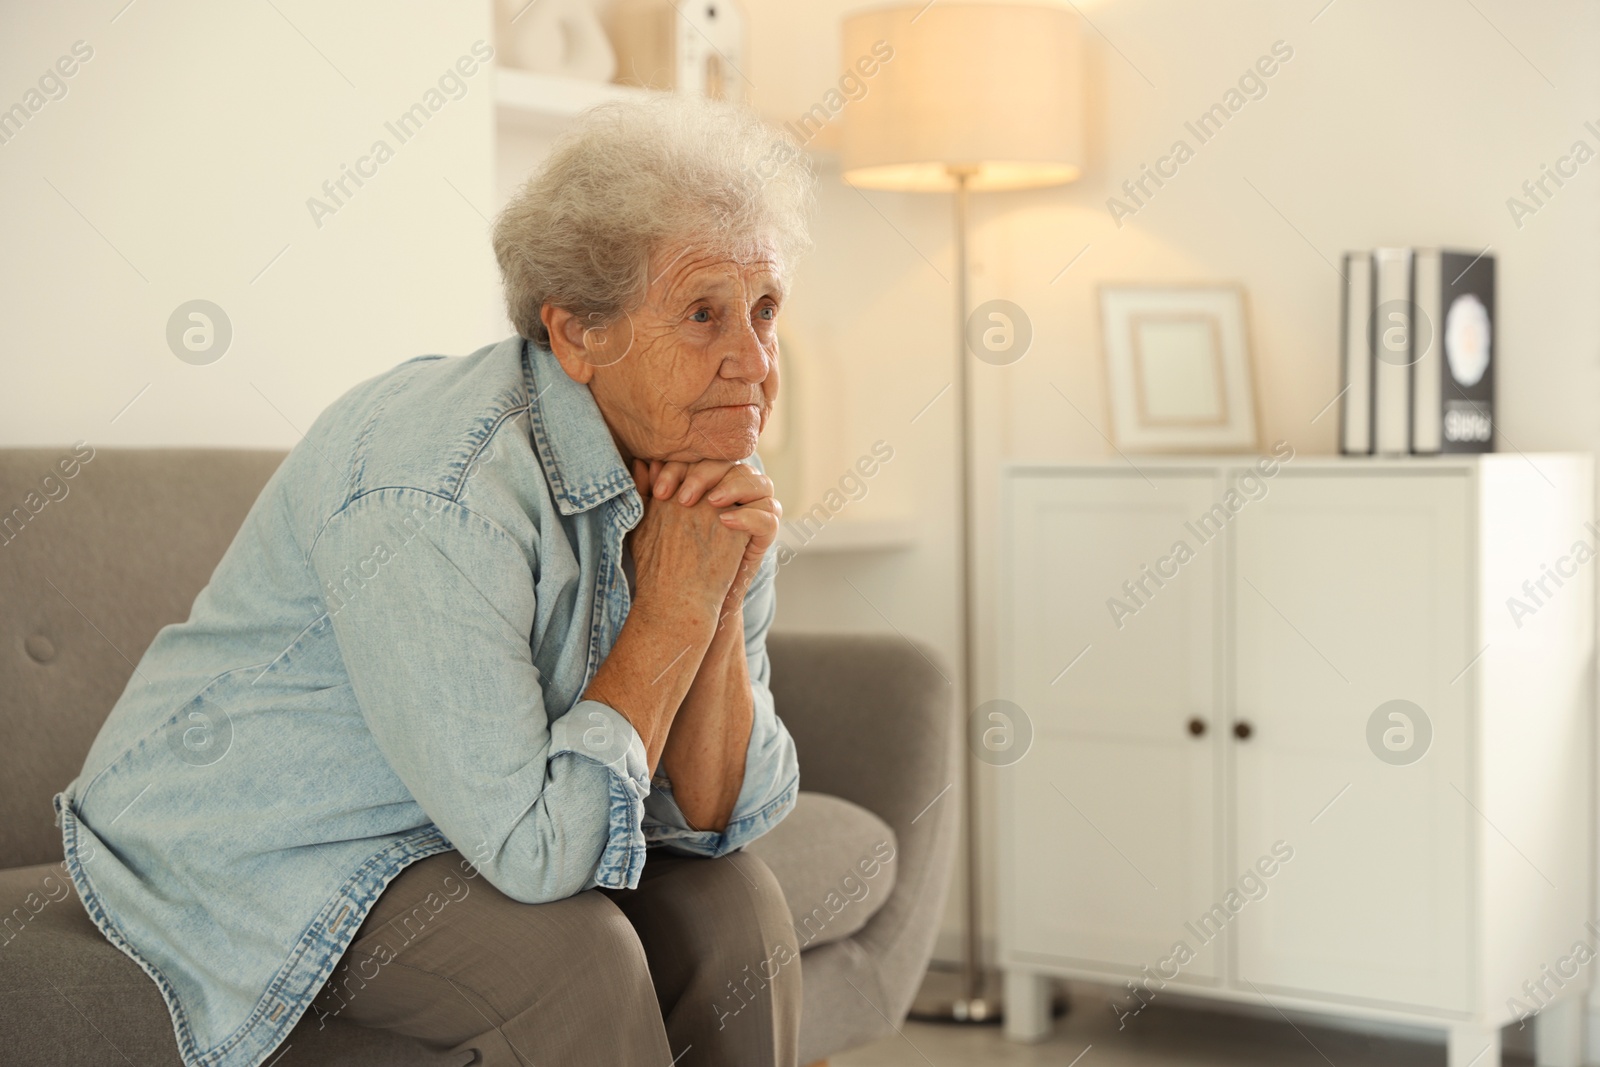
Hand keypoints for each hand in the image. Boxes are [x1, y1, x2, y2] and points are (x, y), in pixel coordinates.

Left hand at [645, 460, 781, 618]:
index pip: (702, 458)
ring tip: (711, 503)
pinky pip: (770, 516)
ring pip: (759, 482)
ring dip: (734, 487)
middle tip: (683, 499)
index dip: (682, 467)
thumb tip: (643, 464)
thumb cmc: (669, 559)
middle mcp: (736, 492)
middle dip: (705, 475)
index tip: (659, 492)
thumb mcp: (653, 523)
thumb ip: (649, 493)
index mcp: (711, 482)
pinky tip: (726, 522)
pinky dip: (751, 515)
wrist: (686, 600)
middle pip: (732, 463)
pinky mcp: (764, 536)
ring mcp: (754, 512)